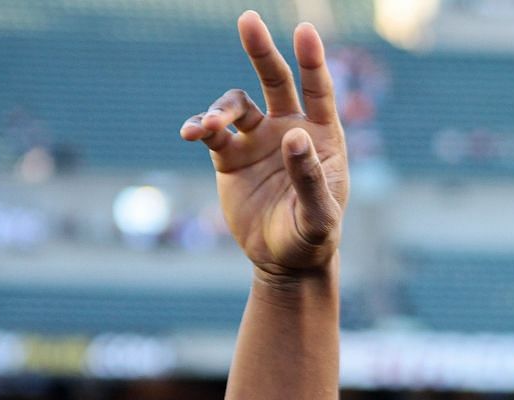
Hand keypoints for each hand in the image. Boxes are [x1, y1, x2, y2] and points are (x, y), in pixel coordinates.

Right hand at [180, 12, 347, 278]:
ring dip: (220, 110)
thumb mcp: (318, 215)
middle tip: (248, 20)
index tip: (305, 31)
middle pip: (275, 80)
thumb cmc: (312, 237)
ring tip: (209, 129)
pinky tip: (192, 133)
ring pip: (236, 105)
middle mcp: (289, 129)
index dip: (312, 61)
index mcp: (321, 137)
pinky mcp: (229, 156)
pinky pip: (211, 132)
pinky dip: (199, 128)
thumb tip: (293, 136)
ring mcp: (257, 139)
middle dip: (262, 51)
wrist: (284, 261)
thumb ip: (309, 177)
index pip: (318, 91)